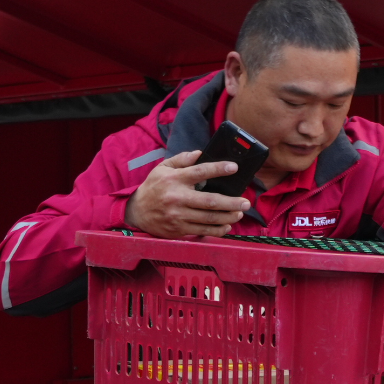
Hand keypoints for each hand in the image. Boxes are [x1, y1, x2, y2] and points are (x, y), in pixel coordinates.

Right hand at [126, 150, 252, 238]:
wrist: (137, 212)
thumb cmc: (154, 187)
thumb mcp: (163, 168)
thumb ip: (182, 159)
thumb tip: (200, 153)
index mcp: (175, 180)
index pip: (200, 172)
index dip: (218, 169)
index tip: (233, 168)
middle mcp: (177, 198)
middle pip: (210, 201)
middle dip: (231, 202)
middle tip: (246, 202)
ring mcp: (178, 216)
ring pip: (209, 219)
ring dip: (228, 217)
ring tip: (239, 213)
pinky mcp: (179, 229)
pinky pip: (203, 231)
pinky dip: (217, 230)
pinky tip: (227, 226)